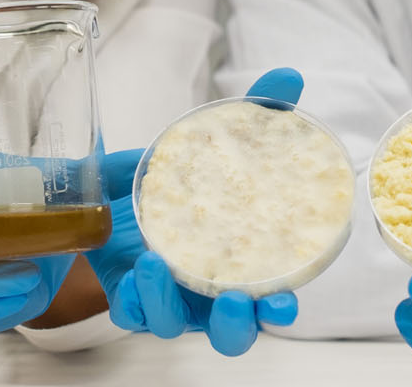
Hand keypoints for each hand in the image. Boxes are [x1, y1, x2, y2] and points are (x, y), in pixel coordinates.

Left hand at [83, 68, 304, 354]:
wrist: (121, 188)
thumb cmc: (185, 175)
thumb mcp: (215, 140)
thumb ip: (255, 112)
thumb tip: (290, 76)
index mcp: (241, 264)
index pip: (270, 299)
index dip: (280, 308)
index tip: (282, 301)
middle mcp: (209, 291)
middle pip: (232, 334)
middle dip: (235, 326)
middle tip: (232, 302)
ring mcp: (168, 297)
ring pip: (174, 327)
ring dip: (169, 304)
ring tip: (156, 264)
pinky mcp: (129, 296)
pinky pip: (132, 313)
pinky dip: (135, 297)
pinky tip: (135, 270)